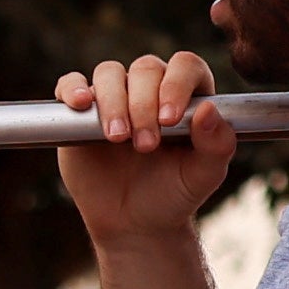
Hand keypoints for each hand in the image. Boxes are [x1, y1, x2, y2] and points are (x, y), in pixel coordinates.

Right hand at [55, 53, 233, 248]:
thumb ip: (217, 145)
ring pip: (109, 72)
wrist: (134, 222)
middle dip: (144, 105)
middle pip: (145, 69)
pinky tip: (81, 104)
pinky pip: (71, 84)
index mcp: (187, 95)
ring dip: (113, 101)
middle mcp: (151, 88)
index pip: (185, 66)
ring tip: (116, 138)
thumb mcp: (203, 177)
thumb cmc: (173, 194)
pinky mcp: (82, 111)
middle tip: (145, 146)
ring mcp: (115, 96)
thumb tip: (208, 110)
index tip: (169, 120)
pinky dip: (73, 89)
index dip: (177, 85)